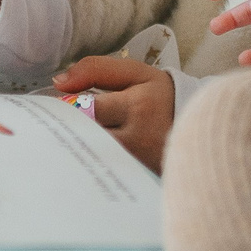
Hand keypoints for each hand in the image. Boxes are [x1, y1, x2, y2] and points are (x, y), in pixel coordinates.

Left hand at [53, 55, 174, 173]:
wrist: (200, 128)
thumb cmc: (160, 98)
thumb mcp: (135, 74)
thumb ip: (95, 70)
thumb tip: (58, 83)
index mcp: (136, 106)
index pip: (85, 108)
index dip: (63, 108)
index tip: (54, 109)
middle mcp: (136, 139)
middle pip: (84, 138)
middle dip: (65, 133)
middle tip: (50, 129)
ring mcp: (136, 164)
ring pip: (89, 158)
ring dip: (73, 150)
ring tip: (63, 142)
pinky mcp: (135, 180)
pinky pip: (101, 175)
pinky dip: (87, 166)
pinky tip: (80, 160)